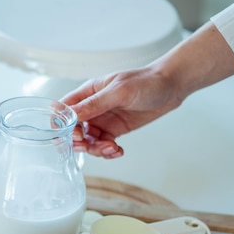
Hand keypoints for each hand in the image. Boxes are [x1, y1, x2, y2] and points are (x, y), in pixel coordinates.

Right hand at [63, 65, 181, 157]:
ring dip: (96, 149)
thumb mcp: (119, 91)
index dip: (63, 125)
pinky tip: (117, 151)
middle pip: (73, 130)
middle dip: (79, 142)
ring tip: (112, 148)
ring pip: (88, 142)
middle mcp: (92, 108)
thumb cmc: (146, 82)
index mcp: (88, 92)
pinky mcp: (114, 130)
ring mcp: (102, 120)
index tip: (76, 134)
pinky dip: (107, 152)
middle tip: (91, 146)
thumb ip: (95, 104)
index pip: (63, 110)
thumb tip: (71, 114)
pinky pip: (103, 145)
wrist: (170, 87)